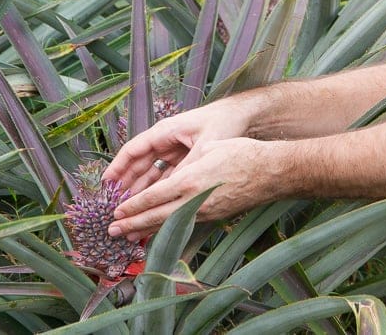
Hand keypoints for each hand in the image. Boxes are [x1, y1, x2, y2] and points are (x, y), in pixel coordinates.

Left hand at [106, 135, 273, 239]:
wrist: (272, 172)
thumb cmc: (242, 154)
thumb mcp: (210, 148)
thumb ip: (188, 162)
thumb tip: (176, 173)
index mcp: (189, 181)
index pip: (153, 198)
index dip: (132, 207)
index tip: (116, 213)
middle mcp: (194, 201)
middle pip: (157, 218)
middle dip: (133, 226)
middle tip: (112, 233)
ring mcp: (205, 212)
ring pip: (170, 224)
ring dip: (148, 231)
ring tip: (130, 237)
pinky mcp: (215, 216)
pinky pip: (185, 223)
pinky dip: (168, 228)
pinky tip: (160, 230)